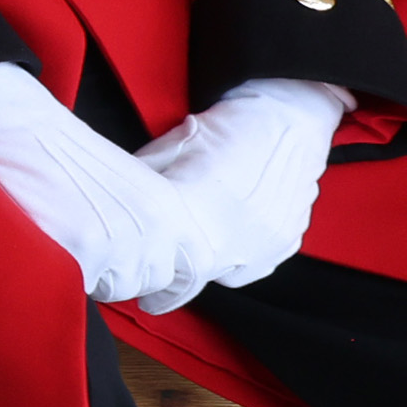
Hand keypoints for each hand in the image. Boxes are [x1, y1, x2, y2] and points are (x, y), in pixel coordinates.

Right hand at [0, 62, 216, 312]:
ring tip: (66, 239)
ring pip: (110, 290)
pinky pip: (77, 287)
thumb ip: (147, 222)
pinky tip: (49, 242)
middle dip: (117, 275)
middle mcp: (153, 229)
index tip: (151, 293)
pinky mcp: (83, 254)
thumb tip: (154, 262)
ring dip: (89, 275)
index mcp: (168, 208)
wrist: (23, 130)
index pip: (187, 270)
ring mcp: (119, 244)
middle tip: (89, 247)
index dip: (167, 285)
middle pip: (144, 283)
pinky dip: (61, 272)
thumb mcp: (129, 181)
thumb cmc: (62, 151)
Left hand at [138, 79, 346, 291]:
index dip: (155, 288)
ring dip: (211, 266)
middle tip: (164, 270)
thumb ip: (143, 187)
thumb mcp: (167, 152)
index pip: (171, 275)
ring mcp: (269, 240)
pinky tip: (229, 236)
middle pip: (199, 278)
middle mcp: (240, 236)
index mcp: (202, 216)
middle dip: (180, 276)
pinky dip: (242, 257)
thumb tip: (116, 215)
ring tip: (200, 243)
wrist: (288, 112)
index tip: (143, 294)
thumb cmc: (224, 128)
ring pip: (229, 275)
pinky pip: (259, 264)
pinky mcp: (289, 236)